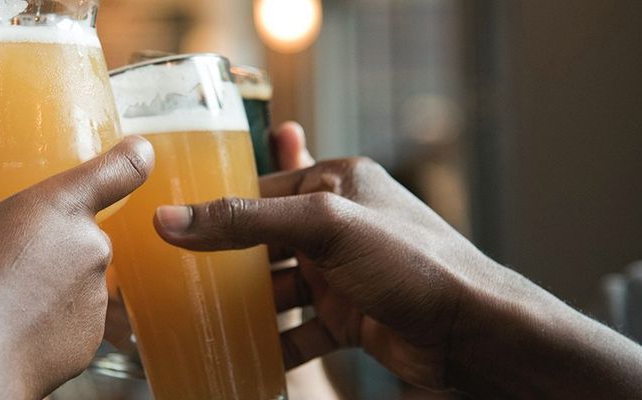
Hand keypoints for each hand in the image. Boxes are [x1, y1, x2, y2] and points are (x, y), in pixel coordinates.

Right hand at [0, 136, 153, 397]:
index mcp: (62, 206)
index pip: (122, 167)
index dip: (133, 155)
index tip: (135, 151)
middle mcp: (91, 248)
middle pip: (80, 229)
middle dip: (47, 238)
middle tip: (3, 253)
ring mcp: (95, 298)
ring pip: (75, 276)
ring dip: (49, 280)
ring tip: (1, 294)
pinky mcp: (90, 340)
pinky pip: (73, 319)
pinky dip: (49, 320)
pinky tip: (12, 326)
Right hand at [152, 156, 536, 390]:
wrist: (475, 334)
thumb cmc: (414, 264)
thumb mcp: (324, 227)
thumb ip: (247, 221)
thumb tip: (171, 220)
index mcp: (337, 182)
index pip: (260, 189)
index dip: (215, 207)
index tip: (166, 227)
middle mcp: (339, 225)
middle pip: (263, 242)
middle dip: (222, 263)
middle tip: (172, 280)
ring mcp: (345, 274)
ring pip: (278, 289)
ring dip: (244, 308)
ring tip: (197, 322)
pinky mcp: (352, 318)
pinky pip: (300, 330)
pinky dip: (274, 345)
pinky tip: (243, 359)